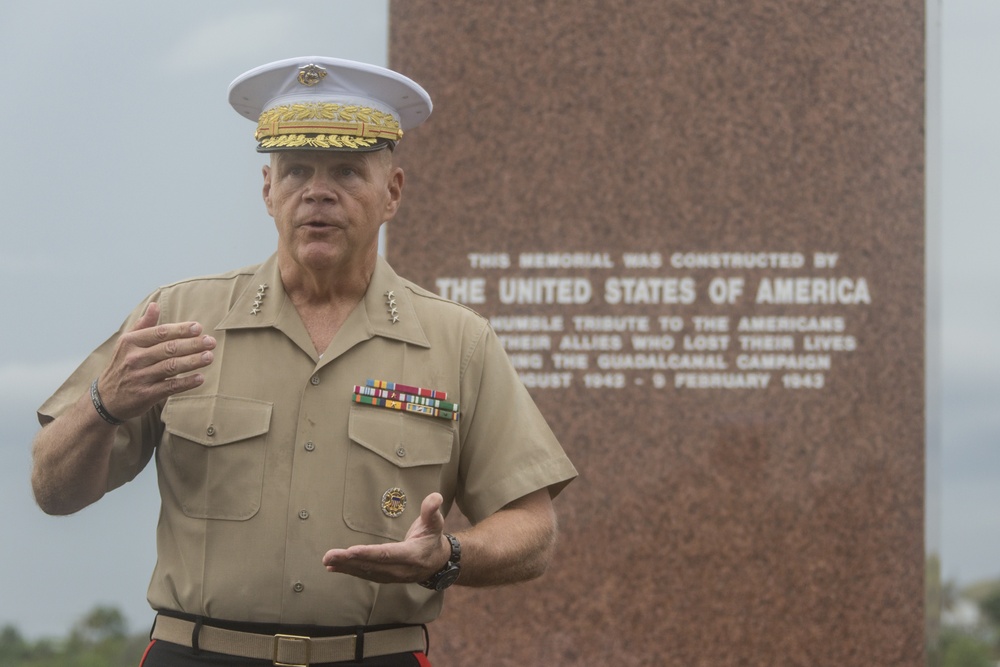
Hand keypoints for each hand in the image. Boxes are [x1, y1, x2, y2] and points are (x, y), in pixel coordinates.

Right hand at [96, 302, 215, 420]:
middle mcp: (134, 359)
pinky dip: (186, 383)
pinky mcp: (145, 395)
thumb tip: (155, 305)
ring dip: (192, 361)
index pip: (160, 333)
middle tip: (211, 342)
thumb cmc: (122, 365)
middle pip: (169, 349)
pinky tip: (200, 378)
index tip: (198, 327)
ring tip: (209, 357)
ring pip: (171, 367)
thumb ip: (143, 325)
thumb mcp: (126, 343)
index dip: (180, 330)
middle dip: (192, 344)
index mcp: (131, 342)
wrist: (105, 399)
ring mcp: (140, 377)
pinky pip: (170, 387)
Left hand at [322, 493, 450, 583]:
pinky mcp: (385, 577)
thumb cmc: (432, 537)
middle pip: (372, 565)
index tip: (351, 550)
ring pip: (366, 572)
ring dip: (345, 567)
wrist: (437, 563)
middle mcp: (400, 570)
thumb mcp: (435, 522)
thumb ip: (432, 510)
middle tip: (328, 556)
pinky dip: (348, 571)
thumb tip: (435, 497)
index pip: (387, 554)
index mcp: (412, 555)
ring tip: (327, 560)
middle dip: (349, 561)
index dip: (369, 553)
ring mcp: (392, 576)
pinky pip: (365, 575)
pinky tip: (333, 567)